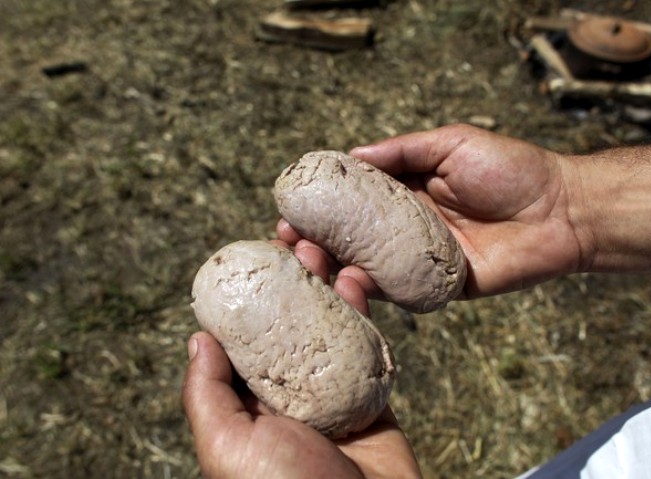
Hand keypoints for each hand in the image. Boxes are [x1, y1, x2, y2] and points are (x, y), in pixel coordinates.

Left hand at [182, 242, 421, 478]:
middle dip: (290, 279)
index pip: (246, 337)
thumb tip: (198, 337)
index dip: (250, 293)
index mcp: (251, 403)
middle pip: (290, 323)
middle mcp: (291, 392)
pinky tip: (354, 278)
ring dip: (325, 284)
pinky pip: (368, 344)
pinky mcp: (373, 392)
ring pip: (329, 325)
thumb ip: (207, 393)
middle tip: (291, 240)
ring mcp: (334, 390)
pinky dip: (362, 309)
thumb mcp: (226, 445)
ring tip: (319, 248)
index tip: (253, 255)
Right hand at [279, 124, 581, 297]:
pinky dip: (370, 290)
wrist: (560, 210)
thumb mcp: (451, 143)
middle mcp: (405, 229)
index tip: (290, 207)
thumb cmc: (509, 169)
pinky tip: (345, 282)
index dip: (320, 206)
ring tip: (307, 261)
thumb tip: (350, 155)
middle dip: (316, 242)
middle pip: (351, 238)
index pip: (352, 203)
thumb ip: (402, 151)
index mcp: (406, 193)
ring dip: (333, 267)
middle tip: (287, 242)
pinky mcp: (436, 289)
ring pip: (366, 267)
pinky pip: (398, 292)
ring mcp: (418, 261)